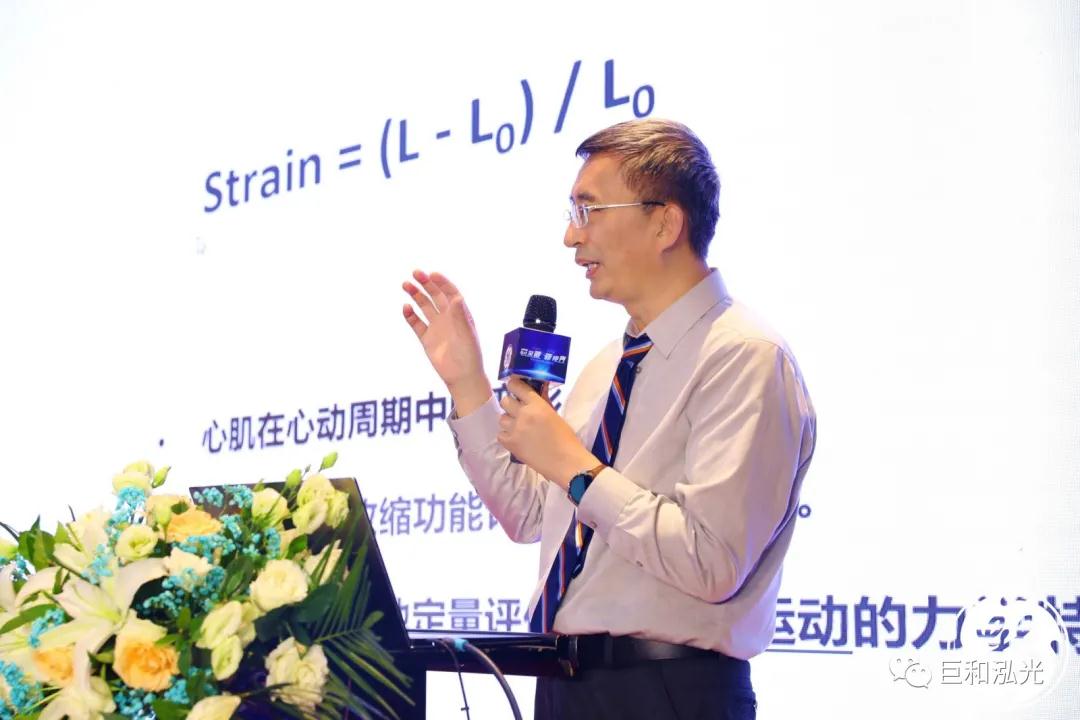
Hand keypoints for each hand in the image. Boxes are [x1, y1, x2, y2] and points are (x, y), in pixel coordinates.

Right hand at [402, 270, 490, 415]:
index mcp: (460, 313)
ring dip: (415, 295)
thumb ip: (460, 316)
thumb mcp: (467, 334)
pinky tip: (406, 308)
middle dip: (426, 283)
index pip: (450, 292)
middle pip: (435, 295)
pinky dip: (410, 315)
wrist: (462, 377)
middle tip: (415, 273)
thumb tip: (456, 297)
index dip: (441, 282)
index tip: (431, 274)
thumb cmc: (470, 355)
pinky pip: (416, 323)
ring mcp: (436, 327)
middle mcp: (448, 317)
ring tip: (405, 285)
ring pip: (424, 306)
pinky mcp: (426, 338)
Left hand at [498, 377, 599, 488]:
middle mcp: (523, 414)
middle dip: (511, 405)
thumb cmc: (566, 438)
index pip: (516, 385)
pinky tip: (516, 439)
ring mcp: (515, 429)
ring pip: (501, 418)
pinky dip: (506, 436)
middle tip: (518, 411)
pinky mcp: (510, 444)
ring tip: (519, 428)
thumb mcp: (555, 415)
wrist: (566, 462)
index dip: (514, 386)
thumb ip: (543, 401)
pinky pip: (500, 435)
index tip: (515, 388)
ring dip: (509, 421)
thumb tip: (538, 387)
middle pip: (505, 401)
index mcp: (537, 404)